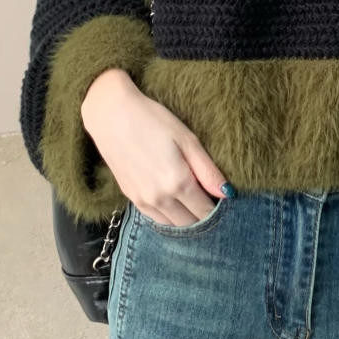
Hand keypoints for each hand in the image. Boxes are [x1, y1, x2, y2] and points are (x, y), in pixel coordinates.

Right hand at [80, 68, 231, 225]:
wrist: (111, 115)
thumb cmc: (152, 120)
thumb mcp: (186, 139)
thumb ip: (207, 170)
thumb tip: (227, 193)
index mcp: (178, 182)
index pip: (205, 211)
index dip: (218, 208)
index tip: (223, 199)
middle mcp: (159, 198)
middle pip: (189, 222)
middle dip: (203, 215)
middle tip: (210, 199)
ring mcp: (142, 200)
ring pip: (172, 224)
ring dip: (185, 218)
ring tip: (193, 200)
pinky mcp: (130, 197)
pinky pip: (154, 218)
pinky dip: (168, 216)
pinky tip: (173, 201)